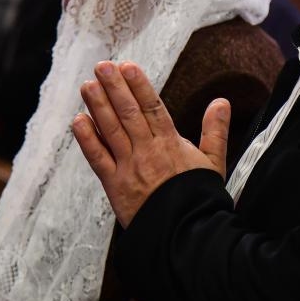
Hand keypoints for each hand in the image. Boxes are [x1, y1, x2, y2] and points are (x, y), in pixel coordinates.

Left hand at [72, 61, 229, 227]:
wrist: (185, 234)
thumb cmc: (199, 198)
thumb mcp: (214, 162)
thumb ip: (216, 130)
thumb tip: (221, 102)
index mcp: (171, 144)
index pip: (153, 108)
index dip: (139, 86)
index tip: (128, 66)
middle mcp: (148, 152)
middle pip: (129, 114)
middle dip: (115, 88)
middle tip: (103, 66)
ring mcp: (130, 168)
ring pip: (111, 131)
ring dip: (98, 106)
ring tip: (88, 85)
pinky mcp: (115, 186)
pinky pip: (98, 159)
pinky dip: (87, 140)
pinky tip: (78, 121)